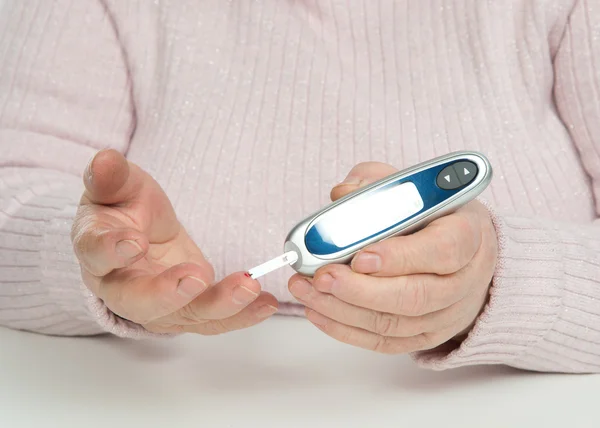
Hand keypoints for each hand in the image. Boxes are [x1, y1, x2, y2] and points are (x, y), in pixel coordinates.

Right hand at [71, 149, 277, 333]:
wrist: (137, 234)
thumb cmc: (123, 210)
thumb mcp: (118, 186)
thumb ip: (112, 178)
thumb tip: (105, 160)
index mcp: (97, 252)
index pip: (97, 255)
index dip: (112, 251)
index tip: (135, 241)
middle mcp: (122, 288)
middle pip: (140, 301)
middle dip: (168, 293)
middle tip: (196, 276)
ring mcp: (158, 306)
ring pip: (185, 314)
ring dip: (219, 305)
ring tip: (249, 287)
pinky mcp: (189, 309)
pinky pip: (214, 319)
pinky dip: (242, 314)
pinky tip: (266, 303)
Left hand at [288, 162, 496, 353]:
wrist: (467, 254)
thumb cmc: (438, 216)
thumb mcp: (417, 186)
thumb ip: (379, 184)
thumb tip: (343, 194)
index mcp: (466, 234)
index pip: (441, 250)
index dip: (399, 257)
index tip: (360, 256)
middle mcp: (463, 280)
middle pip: (414, 296)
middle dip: (359, 290)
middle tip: (321, 276)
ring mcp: (447, 313)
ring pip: (394, 323)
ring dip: (342, 309)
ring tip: (306, 290)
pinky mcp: (427, 335)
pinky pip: (385, 342)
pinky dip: (346, 329)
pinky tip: (318, 310)